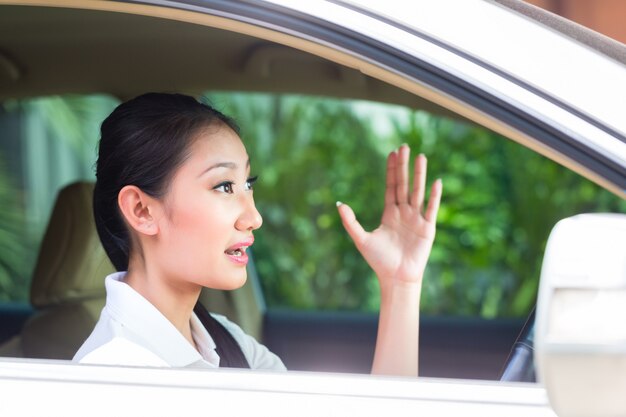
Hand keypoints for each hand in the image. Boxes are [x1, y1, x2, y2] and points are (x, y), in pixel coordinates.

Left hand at [337, 145, 441, 290]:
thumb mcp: (361, 239)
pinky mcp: (427, 228)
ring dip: (419, 175)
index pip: (391, 186)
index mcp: (389, 213)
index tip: (392, 152)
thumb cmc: (379, 261)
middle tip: (404, 146)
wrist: (395, 278)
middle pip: (404, 184)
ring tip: (420, 157)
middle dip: (404, 166)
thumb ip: (351, 222)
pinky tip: (436, 181)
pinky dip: (434, 196)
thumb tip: (339, 204)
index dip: (391, 170)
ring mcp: (416, 219)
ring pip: (418, 192)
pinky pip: (431, 209)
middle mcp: (404, 212)